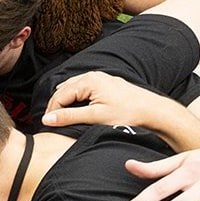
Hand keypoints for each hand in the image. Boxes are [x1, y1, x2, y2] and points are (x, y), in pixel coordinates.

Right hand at [41, 71, 172, 130]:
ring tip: (60, 116)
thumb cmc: (127, 113)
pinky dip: (75, 98)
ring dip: (65, 101)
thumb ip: (69, 117)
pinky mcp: (106, 84)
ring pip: (73, 88)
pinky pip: (83, 88)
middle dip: (56, 105)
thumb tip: (47, 119)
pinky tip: (75, 108)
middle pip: (64, 90)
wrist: (152, 111)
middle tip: (50, 122)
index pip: (60, 95)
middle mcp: (93, 75)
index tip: (46, 124)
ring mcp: (100, 78)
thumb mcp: (95, 117)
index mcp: (88, 80)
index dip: (51, 111)